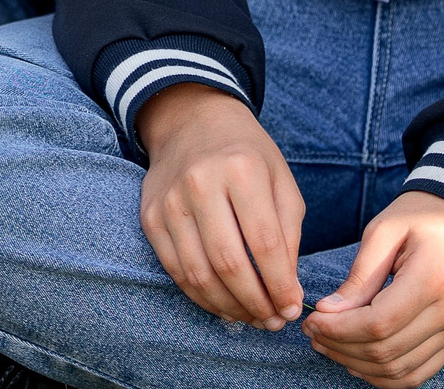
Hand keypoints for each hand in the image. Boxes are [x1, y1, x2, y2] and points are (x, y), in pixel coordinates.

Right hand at [134, 84, 306, 330]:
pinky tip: (224, 305)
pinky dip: (201, 297)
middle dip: (256, 303)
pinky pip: (175, 270)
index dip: (281, 284)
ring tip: (252, 317)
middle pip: (229, 263)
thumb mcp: (281, 181)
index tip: (292, 308)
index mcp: (242, 169)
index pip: (264, 243)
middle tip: (273, 321)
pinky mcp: (151, 217)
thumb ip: (288, 234)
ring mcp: (170, 201)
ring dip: (229, 307)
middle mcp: (201, 183)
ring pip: (199, 273)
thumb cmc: (247, 155)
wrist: (192, 121)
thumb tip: (288, 291)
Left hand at [302, 191, 443, 386]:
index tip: (312, 320)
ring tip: (329, 344)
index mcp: (433, 278)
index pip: (378, 324)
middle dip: (341, 346)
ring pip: (400, 370)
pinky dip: (384, 376)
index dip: (339, 329)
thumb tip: (328, 313)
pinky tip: (357, 360)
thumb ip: (359, 277)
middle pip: (387, 351)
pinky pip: (418, 374)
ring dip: (358, 364)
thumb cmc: (423, 216)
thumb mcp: (385, 231)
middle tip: (313, 332)